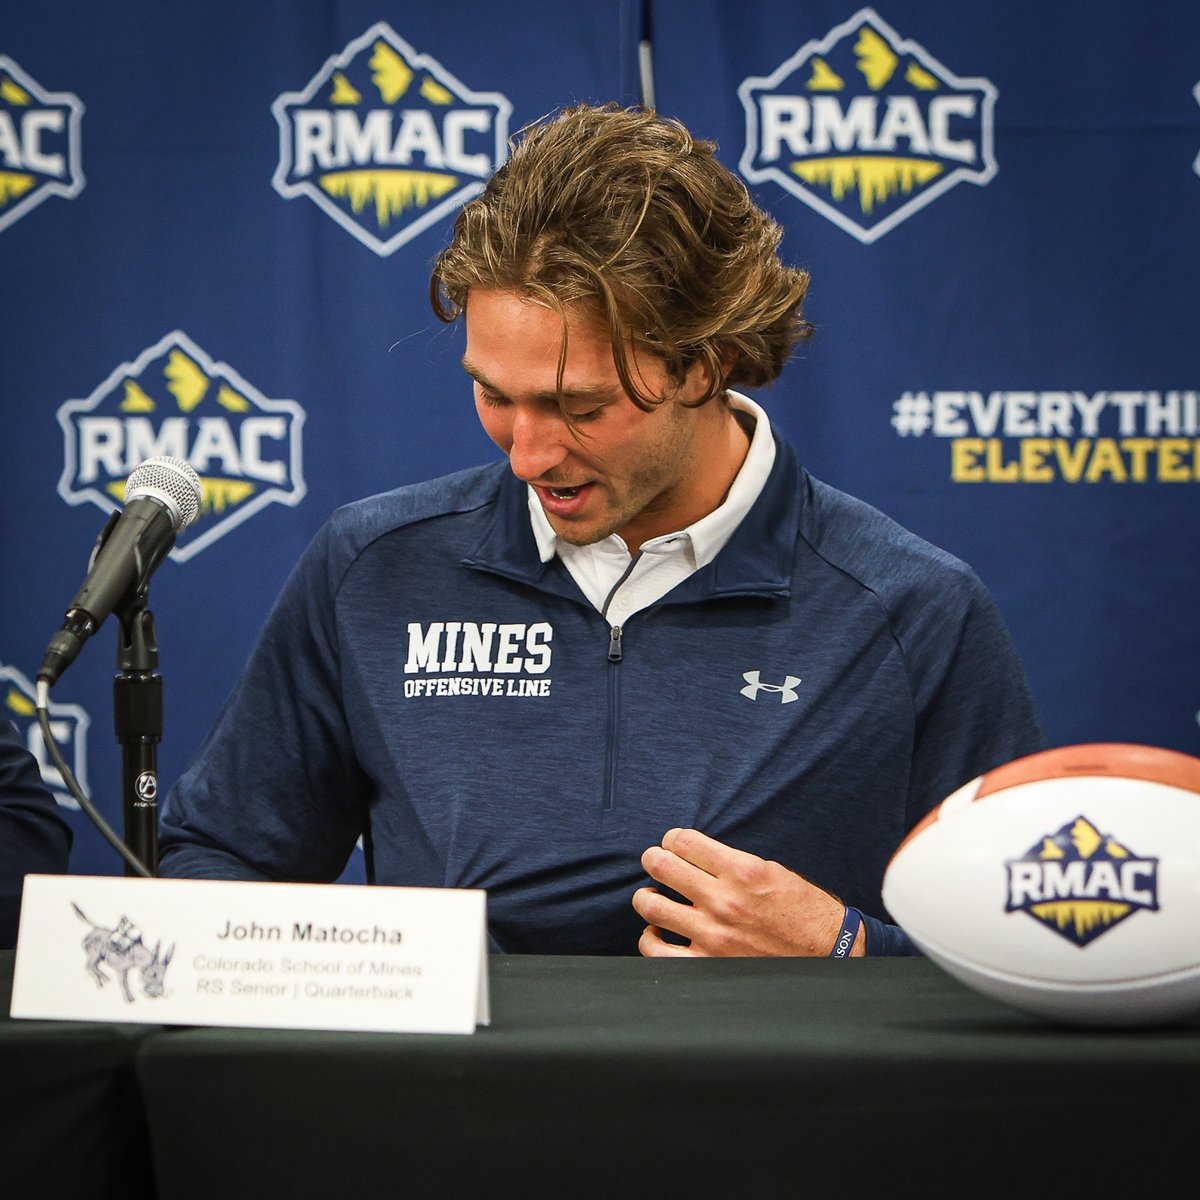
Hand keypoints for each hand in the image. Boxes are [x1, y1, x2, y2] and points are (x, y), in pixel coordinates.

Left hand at [632, 828, 865, 957]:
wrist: (828, 954)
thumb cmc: (802, 911)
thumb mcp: (773, 872)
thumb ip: (732, 863)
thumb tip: (694, 854)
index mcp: (742, 871)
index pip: (684, 841)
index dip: (672, 839)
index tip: (673, 844)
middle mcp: (724, 900)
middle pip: (662, 866)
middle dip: (653, 858)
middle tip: (655, 861)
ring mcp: (712, 934)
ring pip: (652, 905)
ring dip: (646, 896)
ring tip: (652, 895)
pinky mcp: (707, 964)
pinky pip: (657, 951)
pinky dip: (650, 938)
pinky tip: (657, 931)